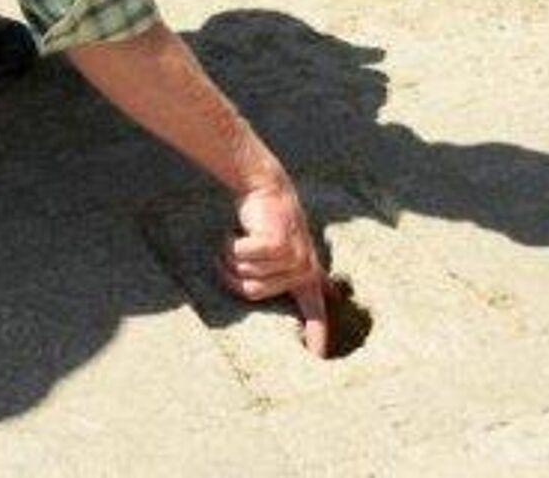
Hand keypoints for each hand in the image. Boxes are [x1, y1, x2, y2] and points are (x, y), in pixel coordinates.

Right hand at [218, 180, 329, 356]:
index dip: (317, 336)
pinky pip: (240, 256)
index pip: (316, 312)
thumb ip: (286, 272)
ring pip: (245, 273)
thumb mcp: (283, 249)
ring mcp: (293, 256)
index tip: (320, 361)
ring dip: (229, 258)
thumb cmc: (268, 222)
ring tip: (233, 242)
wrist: (268, 187)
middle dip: (232, 274)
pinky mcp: (278, 243)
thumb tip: (290, 291)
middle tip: (228, 256)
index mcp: (307, 274)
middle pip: (252, 292)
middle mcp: (303, 268)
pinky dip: (228, 245)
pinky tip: (233, 233)